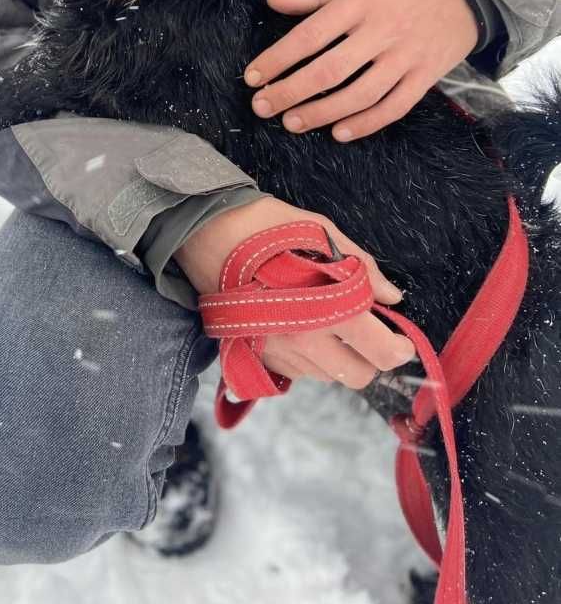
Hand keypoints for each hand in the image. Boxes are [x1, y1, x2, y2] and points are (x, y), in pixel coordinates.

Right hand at [176, 196, 414, 388]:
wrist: (202, 232)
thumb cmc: (263, 226)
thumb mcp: (320, 233)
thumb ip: (362, 267)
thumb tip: (392, 296)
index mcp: (324, 310)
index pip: (380, 352)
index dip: (399, 348)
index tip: (401, 338)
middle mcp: (301, 341)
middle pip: (355, 376)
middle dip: (369, 358)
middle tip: (365, 330)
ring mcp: (275, 352)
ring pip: (324, 375)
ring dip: (335, 356)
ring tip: (325, 320)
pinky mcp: (254, 354)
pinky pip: (294, 371)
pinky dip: (305, 355)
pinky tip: (298, 325)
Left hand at [244, 0, 478, 140]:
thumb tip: (272, 0)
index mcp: (359, 2)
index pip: (310, 34)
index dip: (278, 58)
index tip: (252, 77)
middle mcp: (382, 30)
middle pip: (330, 69)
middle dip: (291, 91)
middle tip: (263, 107)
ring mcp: (406, 56)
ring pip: (360, 94)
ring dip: (323, 113)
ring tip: (292, 123)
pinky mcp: (425, 77)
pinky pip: (394, 107)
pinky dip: (366, 123)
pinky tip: (339, 133)